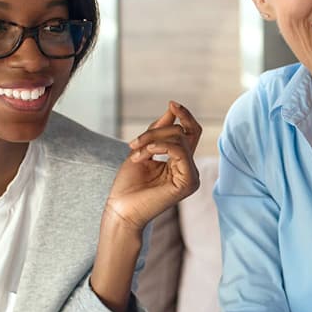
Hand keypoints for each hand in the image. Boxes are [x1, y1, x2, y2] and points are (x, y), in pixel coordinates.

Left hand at [105, 101, 201, 231]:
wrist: (120, 209)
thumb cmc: (129, 184)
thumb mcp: (143, 149)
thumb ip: (159, 130)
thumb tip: (173, 108)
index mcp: (181, 162)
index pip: (191, 132)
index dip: (185, 116)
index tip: (172, 103)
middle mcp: (189, 169)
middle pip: (183, 132)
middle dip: (157, 130)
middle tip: (134, 142)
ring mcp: (191, 177)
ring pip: (180, 139)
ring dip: (152, 139)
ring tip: (135, 151)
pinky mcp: (188, 183)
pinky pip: (180, 152)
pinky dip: (160, 147)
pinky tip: (145, 154)